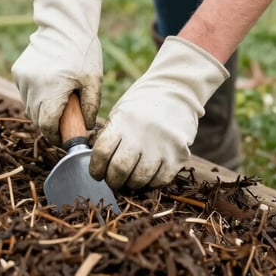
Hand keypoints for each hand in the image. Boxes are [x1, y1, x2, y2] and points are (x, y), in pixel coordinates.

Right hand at [11, 0, 102, 145]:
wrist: (64, 25)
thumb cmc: (82, 52)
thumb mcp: (94, 80)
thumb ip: (91, 107)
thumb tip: (85, 128)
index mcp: (52, 90)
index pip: (47, 126)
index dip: (56, 136)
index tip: (65, 138)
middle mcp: (32, 86)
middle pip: (36, 119)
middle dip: (49, 125)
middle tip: (64, 123)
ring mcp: (22, 78)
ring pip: (29, 107)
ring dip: (41, 111)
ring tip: (57, 103)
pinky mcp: (17, 71)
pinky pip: (25, 93)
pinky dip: (35, 96)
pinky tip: (48, 88)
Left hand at [89, 36, 228, 188]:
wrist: (176, 91)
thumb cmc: (142, 105)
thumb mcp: (121, 112)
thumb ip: (110, 135)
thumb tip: (99, 163)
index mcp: (122, 121)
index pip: (101, 153)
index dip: (96, 169)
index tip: (97, 174)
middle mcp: (140, 134)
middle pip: (119, 170)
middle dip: (113, 181)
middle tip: (114, 180)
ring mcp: (161, 145)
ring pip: (140, 179)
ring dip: (132, 184)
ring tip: (131, 179)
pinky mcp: (178, 154)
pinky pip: (161, 180)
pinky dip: (152, 183)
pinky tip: (149, 175)